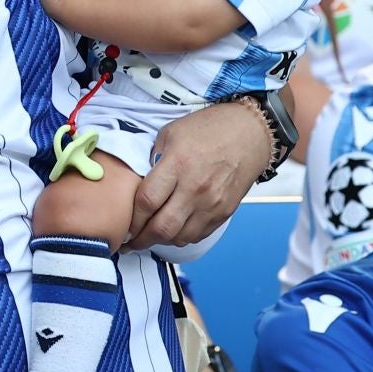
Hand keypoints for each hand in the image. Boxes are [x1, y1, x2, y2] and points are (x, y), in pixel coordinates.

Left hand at [127, 101, 269, 250]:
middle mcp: (195, 188)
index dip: (131, 219)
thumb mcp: (170, 133)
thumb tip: (139, 183)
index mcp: (177, 164)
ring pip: (180, 237)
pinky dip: (182, 236)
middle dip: (141, 239)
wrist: (249, 132)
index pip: (147, 202)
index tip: (123, 223)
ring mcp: (212, 203)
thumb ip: (152, 159)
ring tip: (150, 236)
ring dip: (161, 240)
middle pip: (162, 228)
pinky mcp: (224, 212)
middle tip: (131, 242)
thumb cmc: (208, 129)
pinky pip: (198, 234)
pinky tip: (173, 229)